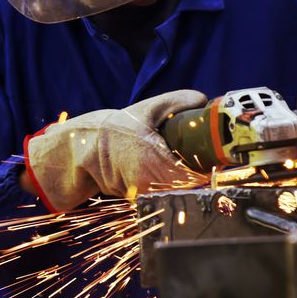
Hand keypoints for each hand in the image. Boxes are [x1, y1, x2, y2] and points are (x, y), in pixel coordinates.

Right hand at [24, 90, 206, 211]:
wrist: (82, 145)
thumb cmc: (116, 127)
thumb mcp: (146, 108)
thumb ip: (177, 102)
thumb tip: (203, 99)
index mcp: (152, 160)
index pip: (191, 178)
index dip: (206, 173)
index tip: (214, 164)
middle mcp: (144, 182)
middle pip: (184, 189)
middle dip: (194, 177)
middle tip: (202, 164)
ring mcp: (137, 193)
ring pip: (170, 193)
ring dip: (178, 183)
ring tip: (175, 165)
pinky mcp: (131, 198)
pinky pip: (155, 195)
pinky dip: (161, 186)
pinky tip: (157, 172)